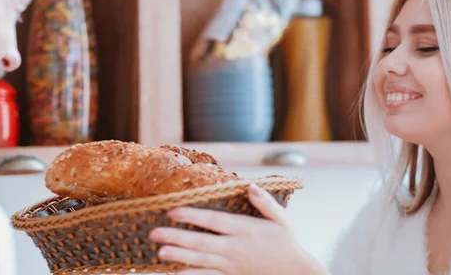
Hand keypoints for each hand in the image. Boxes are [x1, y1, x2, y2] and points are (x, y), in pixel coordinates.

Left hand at [148, 183, 326, 274]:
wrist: (295, 274)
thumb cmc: (286, 243)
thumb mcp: (281, 219)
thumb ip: (265, 202)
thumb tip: (250, 186)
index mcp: (246, 230)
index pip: (215, 221)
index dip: (193, 216)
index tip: (173, 210)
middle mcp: (236, 248)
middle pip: (202, 242)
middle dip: (178, 237)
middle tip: (155, 233)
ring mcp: (231, 265)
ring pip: (201, 260)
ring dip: (180, 256)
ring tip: (160, 252)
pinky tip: (176, 273)